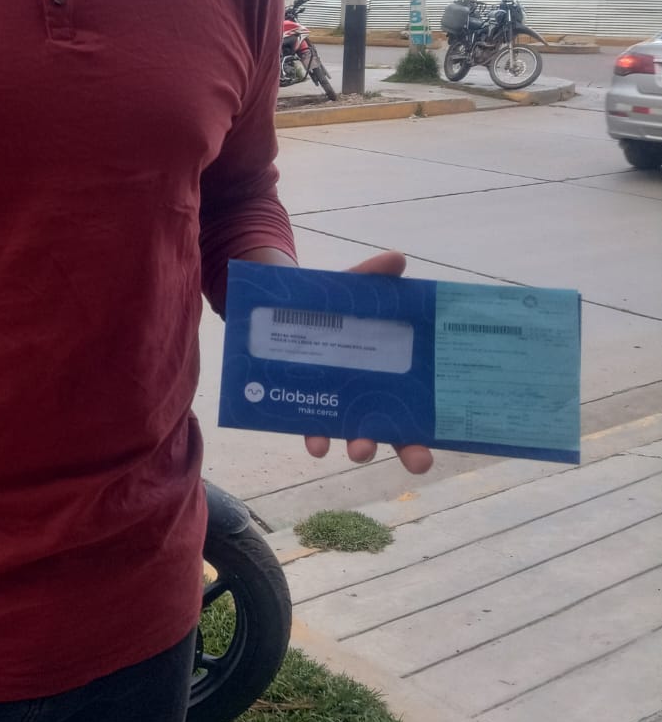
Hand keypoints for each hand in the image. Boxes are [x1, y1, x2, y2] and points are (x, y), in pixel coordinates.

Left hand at [303, 250, 433, 474]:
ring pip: (353, 435)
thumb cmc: (333, 303)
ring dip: (360, 445)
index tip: (437, 448)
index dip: (428, 431)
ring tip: (361, 449)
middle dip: (406, 449)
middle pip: (394, 431)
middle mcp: (367, 397)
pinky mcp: (306, 404)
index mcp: (390, 375)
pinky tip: (317, 443)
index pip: (417, 410)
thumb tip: (396, 260)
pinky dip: (316, 437)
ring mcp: (337, 404)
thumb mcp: (354, 288)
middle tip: (419, 461)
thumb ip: (373, 277)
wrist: (284, 307)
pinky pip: (312, 427)